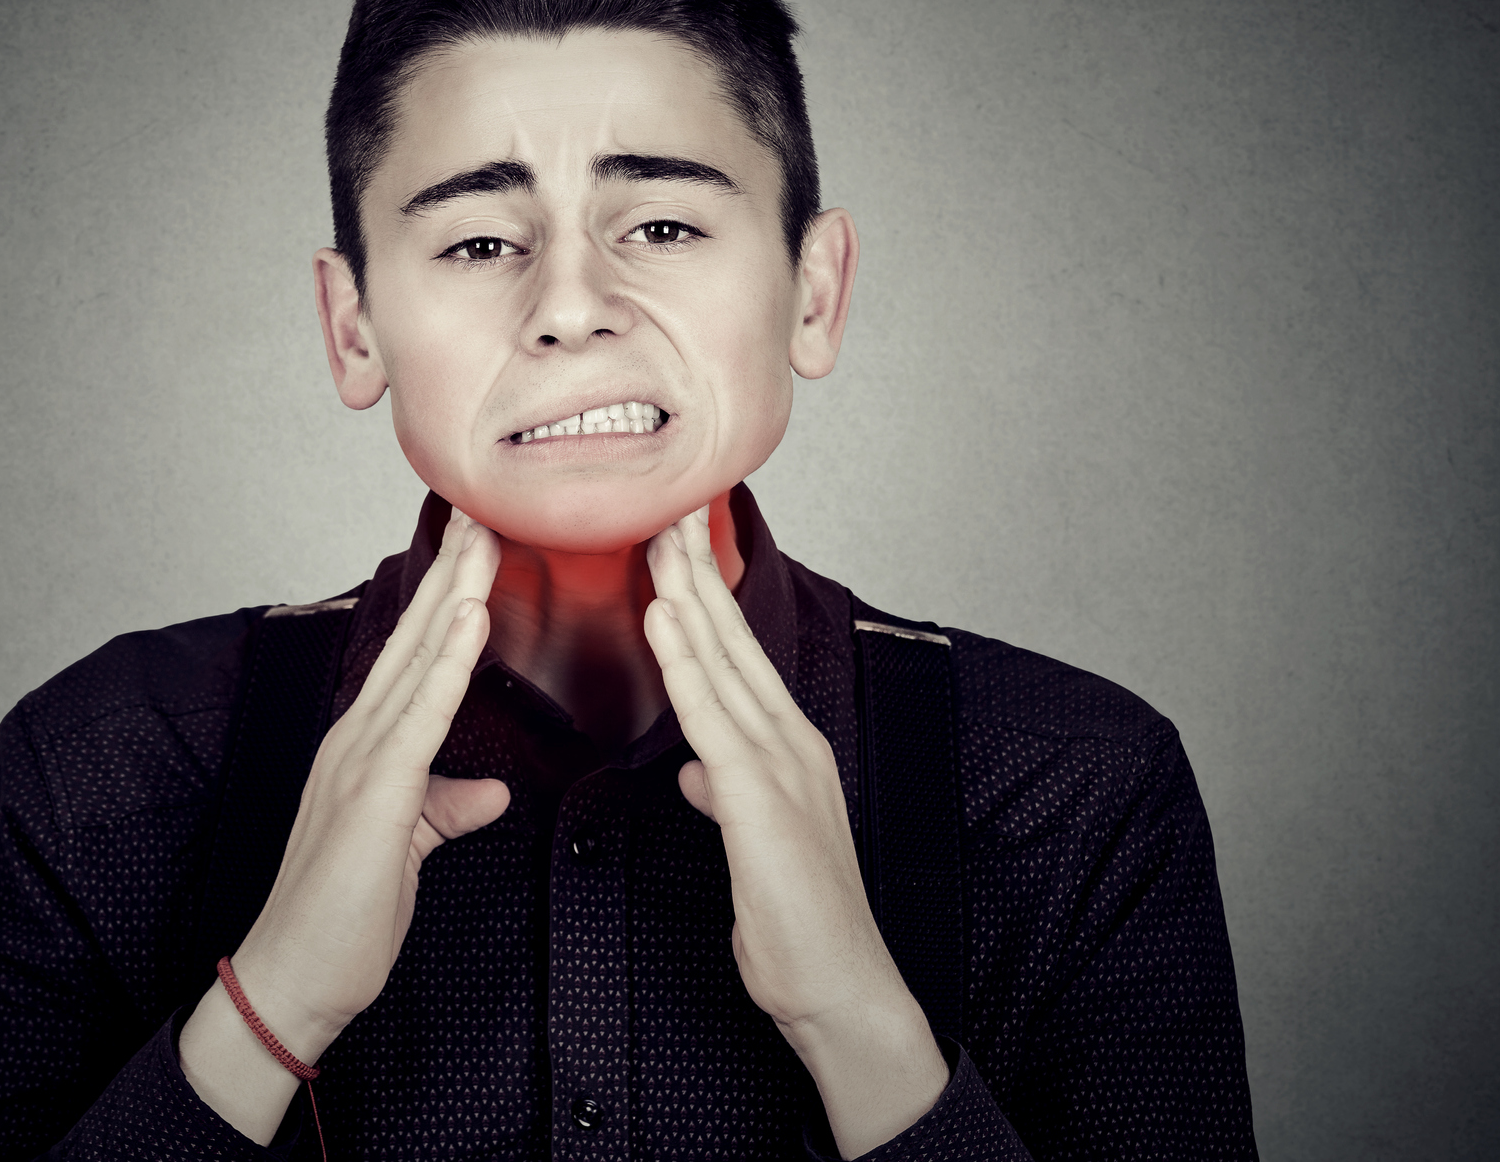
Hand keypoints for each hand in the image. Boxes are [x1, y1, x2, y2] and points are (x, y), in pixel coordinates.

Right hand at [181, 508, 509, 1138]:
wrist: (293, 981)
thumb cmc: (343, 918)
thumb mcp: (409, 848)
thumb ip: (445, 808)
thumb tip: (490, 791)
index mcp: (366, 745)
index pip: (415, 654)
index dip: (447, 595)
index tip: (478, 544)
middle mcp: (356, 737)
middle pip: (413, 637)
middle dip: (451, 571)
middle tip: (484, 507)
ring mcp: (358, 761)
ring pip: (416, 660)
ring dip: (453, 595)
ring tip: (485, 538)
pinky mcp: (372, 795)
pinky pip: (420, 716)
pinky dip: (447, 663)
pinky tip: (470, 620)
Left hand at [645, 504, 947, 1156]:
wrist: (842, 992)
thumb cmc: (800, 928)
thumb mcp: (753, 847)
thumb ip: (727, 797)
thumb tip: (699, 771)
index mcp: (786, 752)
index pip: (736, 659)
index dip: (704, 600)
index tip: (675, 548)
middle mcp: (791, 745)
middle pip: (734, 642)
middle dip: (697, 573)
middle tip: (665, 507)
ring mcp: (782, 767)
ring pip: (724, 664)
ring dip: (688, 597)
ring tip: (657, 539)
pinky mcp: (763, 800)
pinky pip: (714, 719)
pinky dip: (687, 665)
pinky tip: (664, 622)